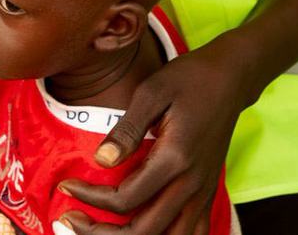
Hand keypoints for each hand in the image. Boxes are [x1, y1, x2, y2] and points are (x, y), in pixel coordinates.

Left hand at [59, 41, 253, 233]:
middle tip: (70, 218)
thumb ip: (126, 131)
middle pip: (144, 231)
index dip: (90, 198)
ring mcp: (203, 192)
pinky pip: (192, 233)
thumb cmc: (188, 79)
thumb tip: (100, 161)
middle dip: (101, 233)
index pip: (125, 199)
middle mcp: (192, 184)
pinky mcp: (208, 192)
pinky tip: (141, 230)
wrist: (230, 79)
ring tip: (99, 231)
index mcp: (175, 159)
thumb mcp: (151, 93)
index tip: (66, 184)